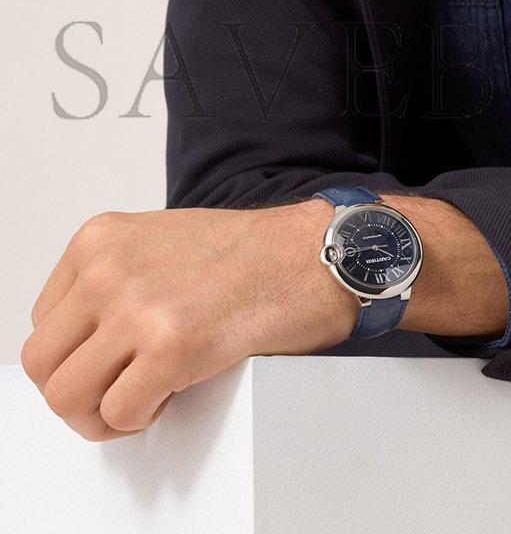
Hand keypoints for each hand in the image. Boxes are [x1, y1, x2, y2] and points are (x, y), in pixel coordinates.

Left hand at [20, 198, 354, 441]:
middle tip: (117, 395)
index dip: (77, 354)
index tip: (108, 362)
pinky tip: (171, 395)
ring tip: (141, 400)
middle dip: (78, 391)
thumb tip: (86, 342)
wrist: (319, 254)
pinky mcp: (172, 347)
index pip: (44, 322)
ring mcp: (138, 307)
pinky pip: (120, 413)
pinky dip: (139, 418)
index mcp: (101, 239)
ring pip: (67, 395)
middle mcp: (110, 268)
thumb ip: (117, 278)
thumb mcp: (163, 242)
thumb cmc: (256, 252)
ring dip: (102, 413)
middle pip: (44, 362)